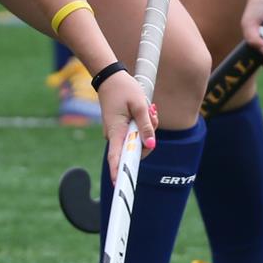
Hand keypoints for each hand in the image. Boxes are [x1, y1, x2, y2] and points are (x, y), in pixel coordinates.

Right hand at [96, 65, 156, 181]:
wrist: (110, 78)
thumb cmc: (123, 89)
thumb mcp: (140, 105)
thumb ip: (146, 126)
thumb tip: (151, 144)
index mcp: (116, 131)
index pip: (116, 158)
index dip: (118, 173)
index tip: (120, 185)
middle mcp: (115, 136)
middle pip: (136, 149)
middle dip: (149, 138)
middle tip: (152, 116)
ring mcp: (118, 133)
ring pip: (138, 140)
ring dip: (148, 129)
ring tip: (149, 109)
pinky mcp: (122, 130)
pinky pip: (136, 133)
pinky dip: (144, 125)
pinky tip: (146, 111)